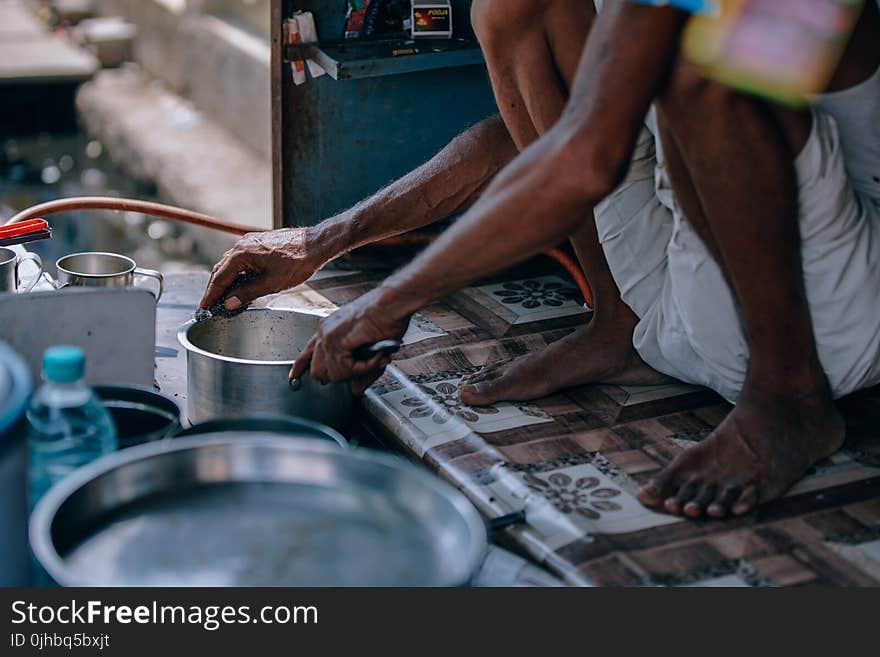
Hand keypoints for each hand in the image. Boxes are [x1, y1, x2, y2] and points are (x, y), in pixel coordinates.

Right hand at [200, 227, 330, 309]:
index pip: (219, 277)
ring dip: (226, 282)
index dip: (211, 295)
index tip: (204, 307)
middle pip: (221, 270)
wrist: (315, 245)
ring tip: (224, 299)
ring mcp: (250, 242)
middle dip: (216, 289)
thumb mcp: (272, 283)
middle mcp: (242, 245)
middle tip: (211, 306)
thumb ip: (248, 293)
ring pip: (231, 265)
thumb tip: (229, 303)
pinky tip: (241, 286)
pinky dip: (237, 274)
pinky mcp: (258, 244)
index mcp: (242, 253)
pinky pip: (241, 261)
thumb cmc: (298, 262)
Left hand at [291, 288, 410, 395]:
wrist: (394, 302)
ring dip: (357, 371)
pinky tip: (374, 355)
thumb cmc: (386, 317)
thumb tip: (355, 390)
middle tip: (362, 366)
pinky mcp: (336, 340)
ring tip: (374, 357)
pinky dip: (364, 368)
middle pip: (318, 371)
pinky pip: (344, 370)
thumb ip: (360, 372)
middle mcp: (324, 331)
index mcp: (329, 329)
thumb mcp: (370, 349)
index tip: (294, 377)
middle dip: (341, 375)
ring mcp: (328, 336)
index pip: (308, 352)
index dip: (300, 367)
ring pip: (333, 374)